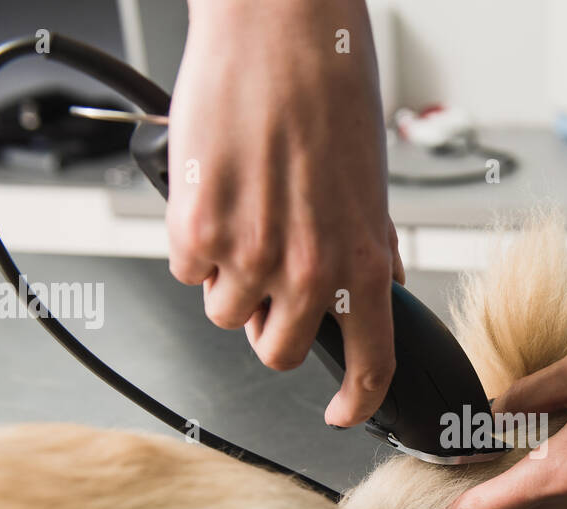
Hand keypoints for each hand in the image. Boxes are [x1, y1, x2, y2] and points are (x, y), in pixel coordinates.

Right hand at [168, 0, 403, 426]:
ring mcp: (250, 255)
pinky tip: (214, 195)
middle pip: (275, 350)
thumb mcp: (372, 184)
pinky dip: (192, 243)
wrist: (279, 31)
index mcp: (365, 261)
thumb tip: (381, 287)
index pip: (370, 364)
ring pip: (224, 313)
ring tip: (242, 215)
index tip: (343, 412)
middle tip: (266, 277)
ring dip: (227, 280)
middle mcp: (310, 270)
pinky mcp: (197, 229)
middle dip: (269, 323)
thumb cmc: (330, 92)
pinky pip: (184, 270)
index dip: (356, 401)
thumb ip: (370, 247)